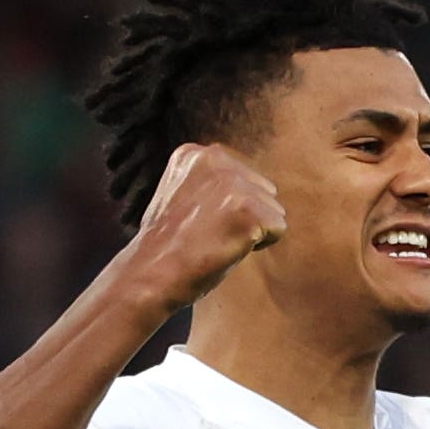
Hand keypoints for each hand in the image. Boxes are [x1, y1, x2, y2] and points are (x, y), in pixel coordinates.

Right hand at [127, 143, 287, 310]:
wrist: (151, 274)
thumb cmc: (166, 246)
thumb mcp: (180, 194)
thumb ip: (210, 182)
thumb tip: (250, 185)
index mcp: (195, 154)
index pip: (242, 176)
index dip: (228, 207)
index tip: (198, 221)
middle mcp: (215, 159)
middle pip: (263, 189)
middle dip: (246, 215)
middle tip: (210, 234)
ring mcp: (234, 184)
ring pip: (274, 209)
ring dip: (253, 231)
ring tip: (216, 240)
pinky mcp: (249, 210)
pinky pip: (278, 229)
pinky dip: (261, 246)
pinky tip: (228, 248)